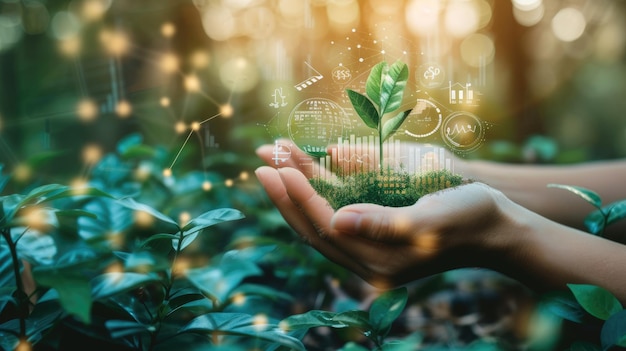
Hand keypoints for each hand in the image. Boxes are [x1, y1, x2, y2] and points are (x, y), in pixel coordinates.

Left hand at [255, 158, 521, 288]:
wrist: (496, 227)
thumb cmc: (471, 218)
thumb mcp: (431, 219)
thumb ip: (384, 224)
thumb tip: (336, 221)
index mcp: (380, 261)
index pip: (326, 227)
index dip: (299, 197)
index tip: (277, 169)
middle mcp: (369, 260)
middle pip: (314, 227)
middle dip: (286, 196)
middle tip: (262, 164)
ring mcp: (371, 249)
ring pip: (322, 221)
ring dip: (297, 194)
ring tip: (274, 165)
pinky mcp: (376, 235)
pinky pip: (337, 214)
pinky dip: (318, 194)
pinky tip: (304, 176)